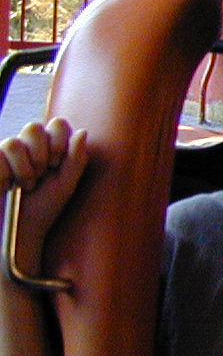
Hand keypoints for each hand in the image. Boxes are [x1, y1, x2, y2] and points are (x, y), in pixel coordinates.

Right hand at [0, 119, 87, 271]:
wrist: (19, 231)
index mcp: (49, 148)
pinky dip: (5, 176)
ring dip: (24, 170)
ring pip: (13, 143)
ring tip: (25, 186)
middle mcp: (26, 147)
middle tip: (42, 174)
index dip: (58, 140)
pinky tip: (7, 187)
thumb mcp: (66, 185)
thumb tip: (82, 131)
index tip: (57, 163)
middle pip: (33, 127)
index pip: (56, 124)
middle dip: (41, 154)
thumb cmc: (45, 209)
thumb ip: (76, 159)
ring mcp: (4, 155)